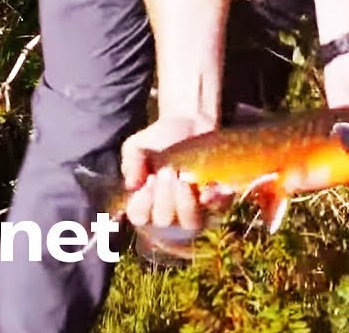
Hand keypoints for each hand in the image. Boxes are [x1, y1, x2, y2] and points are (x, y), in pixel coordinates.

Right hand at [120, 115, 221, 231]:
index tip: (150, 179)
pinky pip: (217, 210)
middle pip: (164, 222)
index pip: (139, 217)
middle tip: (167, 172)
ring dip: (185, 204)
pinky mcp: (218, 202)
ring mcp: (194, 210)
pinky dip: (213, 201)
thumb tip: (132, 186)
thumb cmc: (158, 139)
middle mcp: (169, 213)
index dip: (142, 203)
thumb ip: (131, 163)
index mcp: (146, 203)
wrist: (189, 124)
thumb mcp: (136, 147)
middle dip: (164, 199)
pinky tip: (208, 189)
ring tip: (183, 180)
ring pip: (191, 224)